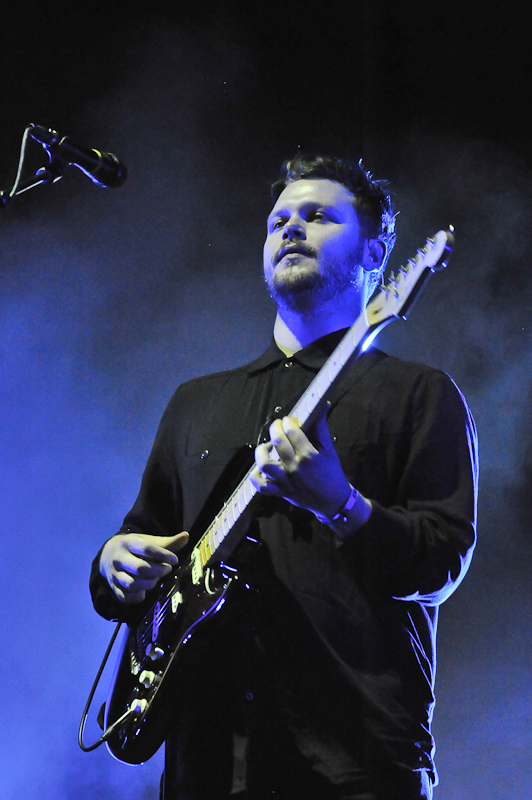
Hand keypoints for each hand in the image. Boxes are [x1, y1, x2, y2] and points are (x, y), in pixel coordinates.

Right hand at [100, 531, 188, 603]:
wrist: (108, 554)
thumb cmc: (134, 548)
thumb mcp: (148, 541)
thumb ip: (167, 542)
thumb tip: (186, 536)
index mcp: (128, 543)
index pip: (146, 548)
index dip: (163, 555)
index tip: (175, 560)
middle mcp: (118, 558)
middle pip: (140, 568)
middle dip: (158, 571)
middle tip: (167, 569)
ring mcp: (114, 574)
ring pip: (132, 584)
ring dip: (149, 584)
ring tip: (156, 579)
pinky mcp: (113, 587)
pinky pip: (126, 597)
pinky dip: (138, 597)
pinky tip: (145, 591)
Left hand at [250, 404, 350, 519]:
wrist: (333, 501)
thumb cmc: (332, 472)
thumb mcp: (329, 450)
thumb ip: (321, 427)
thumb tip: (323, 404)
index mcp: (309, 456)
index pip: (292, 431)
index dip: (288, 422)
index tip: (289, 420)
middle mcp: (295, 468)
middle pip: (278, 442)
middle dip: (276, 429)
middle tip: (278, 427)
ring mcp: (286, 481)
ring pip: (264, 464)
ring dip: (262, 451)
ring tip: (268, 446)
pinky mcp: (281, 492)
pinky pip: (261, 486)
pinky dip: (255, 476)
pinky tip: (260, 467)